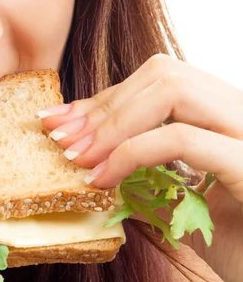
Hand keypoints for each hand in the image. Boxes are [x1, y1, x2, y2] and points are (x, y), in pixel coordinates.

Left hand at [37, 54, 242, 281]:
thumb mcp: (184, 207)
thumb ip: (145, 181)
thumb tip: (88, 163)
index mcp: (226, 114)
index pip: (155, 83)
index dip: (103, 101)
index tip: (57, 120)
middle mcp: (242, 111)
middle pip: (162, 74)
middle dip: (103, 107)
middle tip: (60, 139)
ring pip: (172, 90)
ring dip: (113, 124)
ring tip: (78, 158)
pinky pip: (182, 138)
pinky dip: (132, 153)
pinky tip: (104, 180)